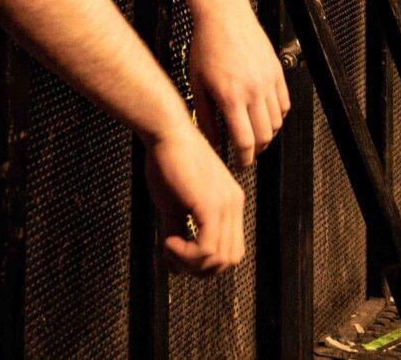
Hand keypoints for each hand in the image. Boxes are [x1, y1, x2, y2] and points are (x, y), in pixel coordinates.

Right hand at [145, 126, 244, 273]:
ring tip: (169, 246)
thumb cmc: (167, 162)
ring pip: (219, 259)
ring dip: (190, 262)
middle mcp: (234, 205)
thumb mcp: (173, 206)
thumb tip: (173, 269)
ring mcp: (226, 205)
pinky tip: (169, 242)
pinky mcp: (212, 205)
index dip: (205, 262)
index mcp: (230, 204)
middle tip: (172, 254)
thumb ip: (177, 235)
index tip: (176, 252)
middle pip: (229, 260)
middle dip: (199, 268)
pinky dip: (187, 255)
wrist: (166, 132)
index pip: (230, 251)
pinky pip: (207, 249)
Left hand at [187, 8, 288, 167]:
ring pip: (277, 122)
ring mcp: (269, 81)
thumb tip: (214, 141)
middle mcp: (254, 91)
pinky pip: (285, 103)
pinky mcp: (277, 71)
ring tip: (255, 134)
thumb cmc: (206, 46)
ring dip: (268, 134)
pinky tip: (265, 115)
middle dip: (256, 151)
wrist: (224, 15)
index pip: (245, 142)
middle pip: (265, 136)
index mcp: (231, 97)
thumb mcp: (197, 84)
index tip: (240, 164)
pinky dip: (278, 115)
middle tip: (247, 153)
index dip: (244, 159)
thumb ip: (206, 117)